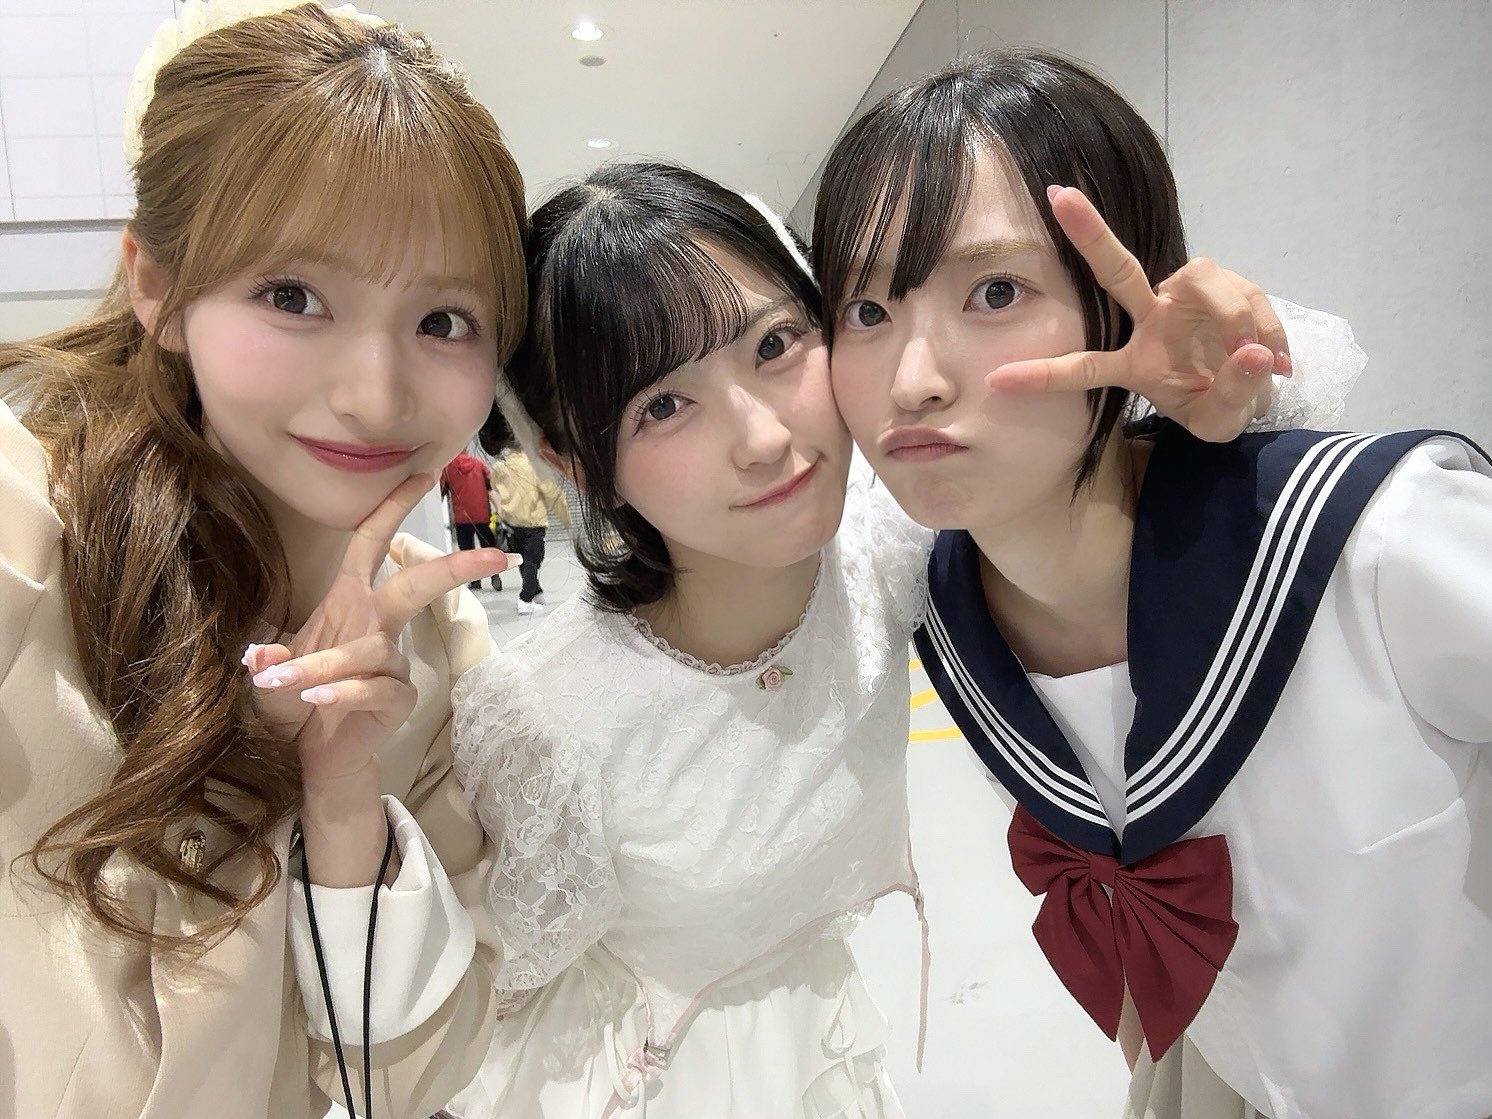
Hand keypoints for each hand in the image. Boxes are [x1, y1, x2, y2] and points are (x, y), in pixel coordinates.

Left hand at [244, 474, 516, 789]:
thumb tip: (260, 654)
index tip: (423, 475)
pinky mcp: (397, 698)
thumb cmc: (293, 700)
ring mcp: (391, 662)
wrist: (305, 754)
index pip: (372, 544)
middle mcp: (374, 625)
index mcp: (348, 601)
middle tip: (496, 558)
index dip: (393, 508)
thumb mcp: (269, 674)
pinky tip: (317, 697)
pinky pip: (375, 687)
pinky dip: (343, 690)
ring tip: (281, 680)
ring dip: (324, 663)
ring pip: (370, 649)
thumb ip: (268, 660)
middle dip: (453, 568)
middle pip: (415, 586)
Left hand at [987, 185, 1290, 442]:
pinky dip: (1266, 328)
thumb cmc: (1216, 405)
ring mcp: (1184, 301)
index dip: (1043, 375)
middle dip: (1090, 234)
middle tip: (1058, 196)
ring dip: (1232, 314)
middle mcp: (1150, 321)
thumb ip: (1232, 395)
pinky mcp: (1223, 290)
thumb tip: (1252, 354)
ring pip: (1200, 280)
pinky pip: (1245, 295)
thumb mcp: (1220, 421)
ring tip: (1256, 358)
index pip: (1083, 366)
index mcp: (1132, 363)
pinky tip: (1278, 361)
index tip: (996, 380)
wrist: (1252, 393)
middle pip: (1117, 271)